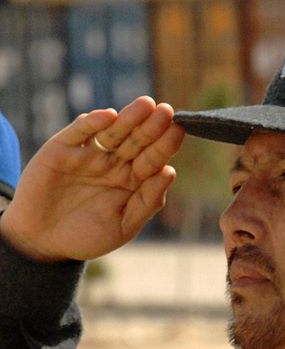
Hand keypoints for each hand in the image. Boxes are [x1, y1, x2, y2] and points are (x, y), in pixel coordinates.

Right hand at [0, 96, 184, 260]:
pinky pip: (79, 132)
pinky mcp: (62, 149)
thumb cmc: (86, 237)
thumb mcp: (123, 226)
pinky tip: (108, 116)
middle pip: (138, 140)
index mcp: (133, 180)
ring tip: (146, 105)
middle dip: (152, 126)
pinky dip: (92, 123)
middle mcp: (114, 163)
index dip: (166, 145)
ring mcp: (89, 154)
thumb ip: (147, 201)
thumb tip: (170, 172)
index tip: (179, 131)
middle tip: (167, 111)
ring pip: (113, 131)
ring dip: (129, 117)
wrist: (40, 244)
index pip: (154, 159)